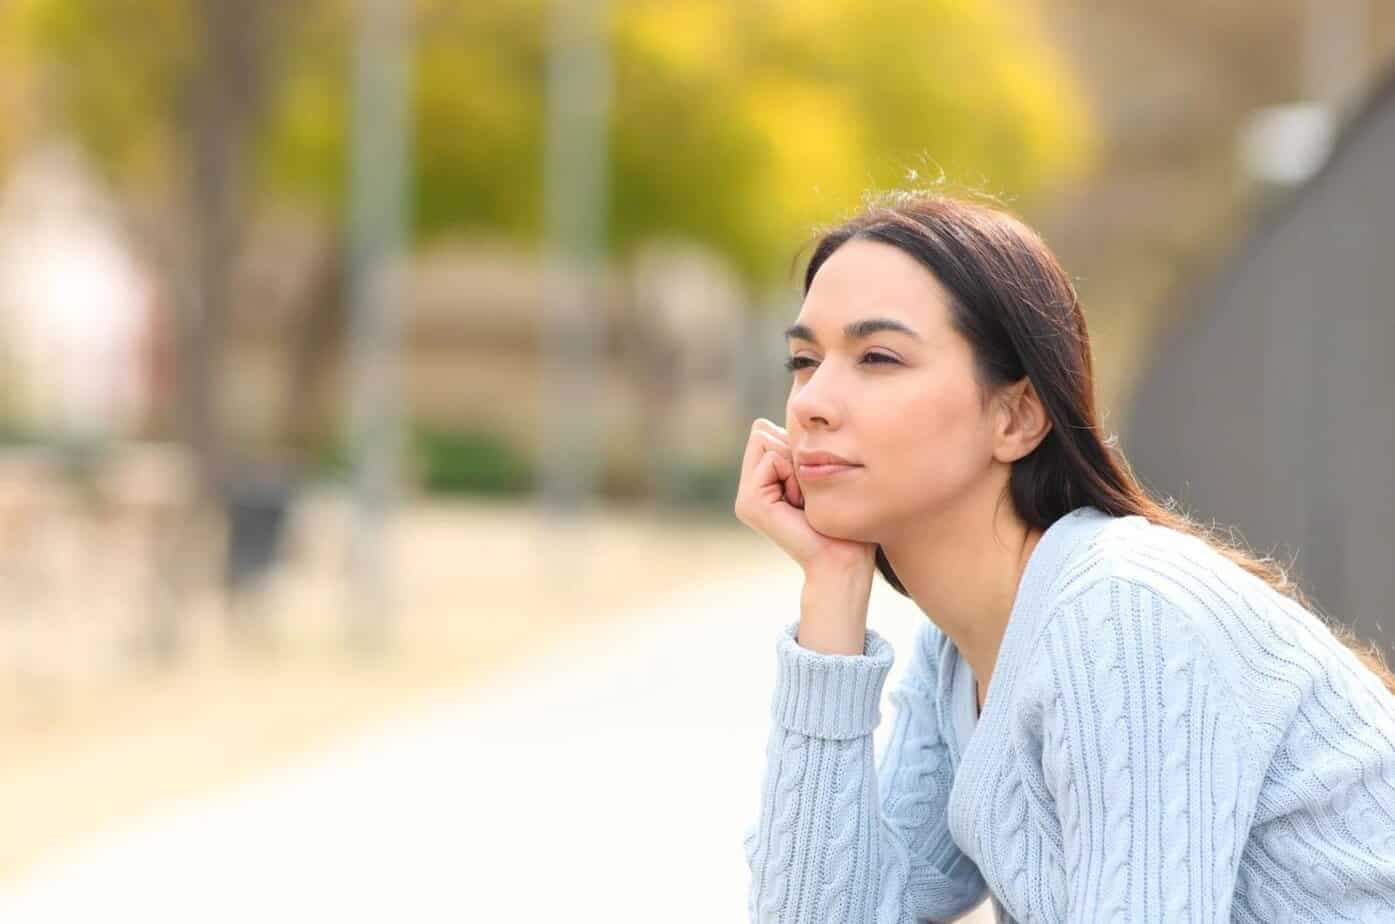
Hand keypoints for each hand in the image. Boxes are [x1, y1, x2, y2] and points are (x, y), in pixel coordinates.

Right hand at [733, 418, 876, 575]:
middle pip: (762, 431)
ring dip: (795, 464)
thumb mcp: (816, 475)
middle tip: (807, 493)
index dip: (795, 447)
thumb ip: (797, 450)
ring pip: (764, 439)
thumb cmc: (841, 519)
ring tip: (804, 500)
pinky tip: (800, 505)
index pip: (765, 430)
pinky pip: (772, 457)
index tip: (811, 484)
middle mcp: (747, 489)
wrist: (841, 559)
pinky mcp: (750, 502)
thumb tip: (788, 418)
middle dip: (793, 453)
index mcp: (760, 481)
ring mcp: (745, 497)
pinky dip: (794, 475)